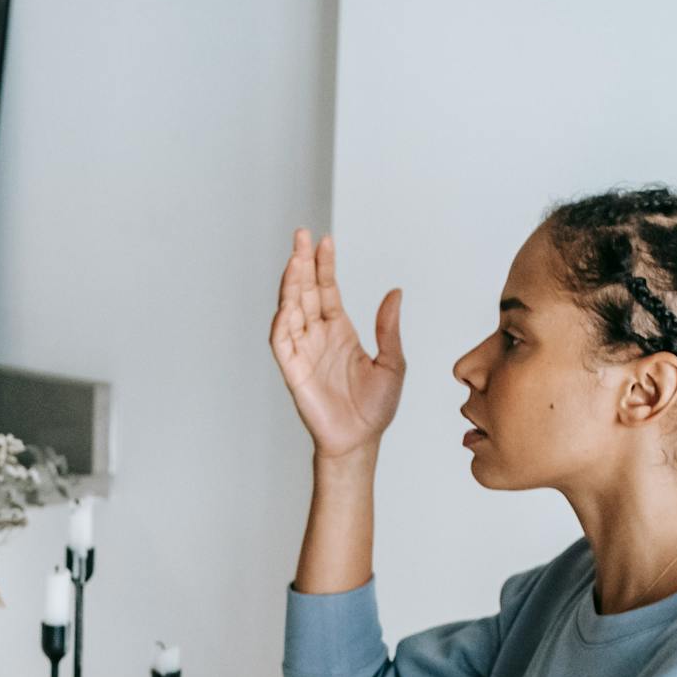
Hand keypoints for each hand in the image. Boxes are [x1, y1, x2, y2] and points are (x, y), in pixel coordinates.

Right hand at [271, 229, 404, 458]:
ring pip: (291, 310)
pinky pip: (282, 342)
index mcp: (339, 331)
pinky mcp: (293, 371)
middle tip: (301, 235)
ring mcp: (303, 352)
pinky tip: (288, 302)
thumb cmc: (376, 408)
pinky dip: (282, 321)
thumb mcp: (393, 362)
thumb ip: (389, 328)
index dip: (324, 265)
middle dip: (301, 263)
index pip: (326, 290)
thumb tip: (395, 293)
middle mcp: (317, 336)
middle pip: (304, 291)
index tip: (324, 240)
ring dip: (290, 285)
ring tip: (294, 259)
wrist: (360, 441)